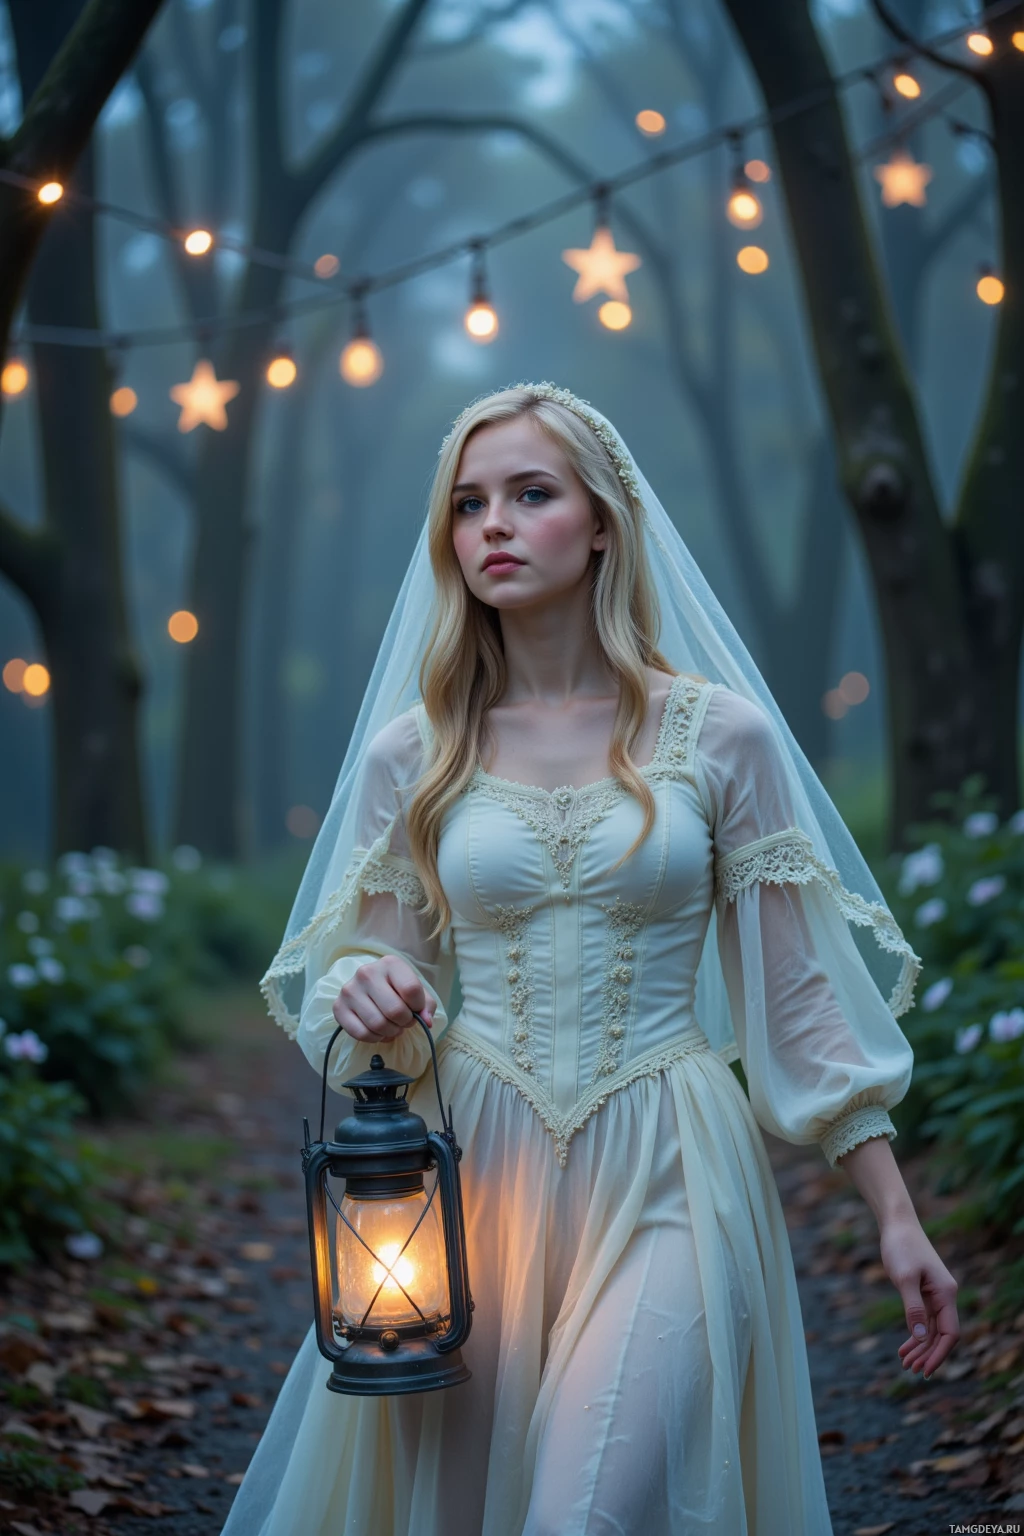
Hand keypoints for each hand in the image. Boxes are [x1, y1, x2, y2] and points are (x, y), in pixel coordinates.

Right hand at [333, 955, 435, 1044]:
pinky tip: (378, 1031)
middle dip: (405, 1022)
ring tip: (392, 1026)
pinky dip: (375, 1038)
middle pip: (395, 1010)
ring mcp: (350, 990)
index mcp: (390, 963)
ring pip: (378, 1024)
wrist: (369, 987)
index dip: (418, 1007)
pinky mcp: (338, 1007)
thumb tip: (426, 1021)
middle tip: (404, 1021)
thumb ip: (426, 1005)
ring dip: (391, 1032)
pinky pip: (361, 1034)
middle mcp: (366, 973)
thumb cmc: (397, 989)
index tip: (415, 1008)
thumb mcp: (416, 991)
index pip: (411, 990)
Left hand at [880, 1212, 959, 1379]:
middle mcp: (945, 1296)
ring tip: (905, 1363)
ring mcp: (935, 1294)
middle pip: (941, 1335)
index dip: (939, 1354)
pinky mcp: (924, 1291)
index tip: (925, 1370)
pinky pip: (924, 1319)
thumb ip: (913, 1308)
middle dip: (927, 1354)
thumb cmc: (901, 1247)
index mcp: (946, 1293)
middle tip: (909, 1370)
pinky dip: (915, 1334)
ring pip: (932, 1329)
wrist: (897, 1224)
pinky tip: (905, 1346)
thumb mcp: (904, 1278)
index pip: (950, 1333)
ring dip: (920, 1347)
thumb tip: (921, 1337)